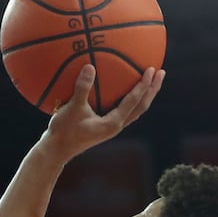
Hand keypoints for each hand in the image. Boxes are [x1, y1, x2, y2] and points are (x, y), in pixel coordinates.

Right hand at [39, 65, 164, 161]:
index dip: (144, 86)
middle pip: (141, 107)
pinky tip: (124, 89)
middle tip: (161, 72)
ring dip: (144, 95)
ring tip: (150, 81)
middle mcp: (116, 126)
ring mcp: (112, 127)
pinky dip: (129, 98)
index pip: (134, 102)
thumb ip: (82, 88)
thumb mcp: (72, 108)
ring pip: (135, 110)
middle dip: (152, 90)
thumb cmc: (64, 131)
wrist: (56, 150)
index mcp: (113, 123)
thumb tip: (89, 66)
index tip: (152, 70)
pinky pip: (123, 110)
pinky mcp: (105, 126)